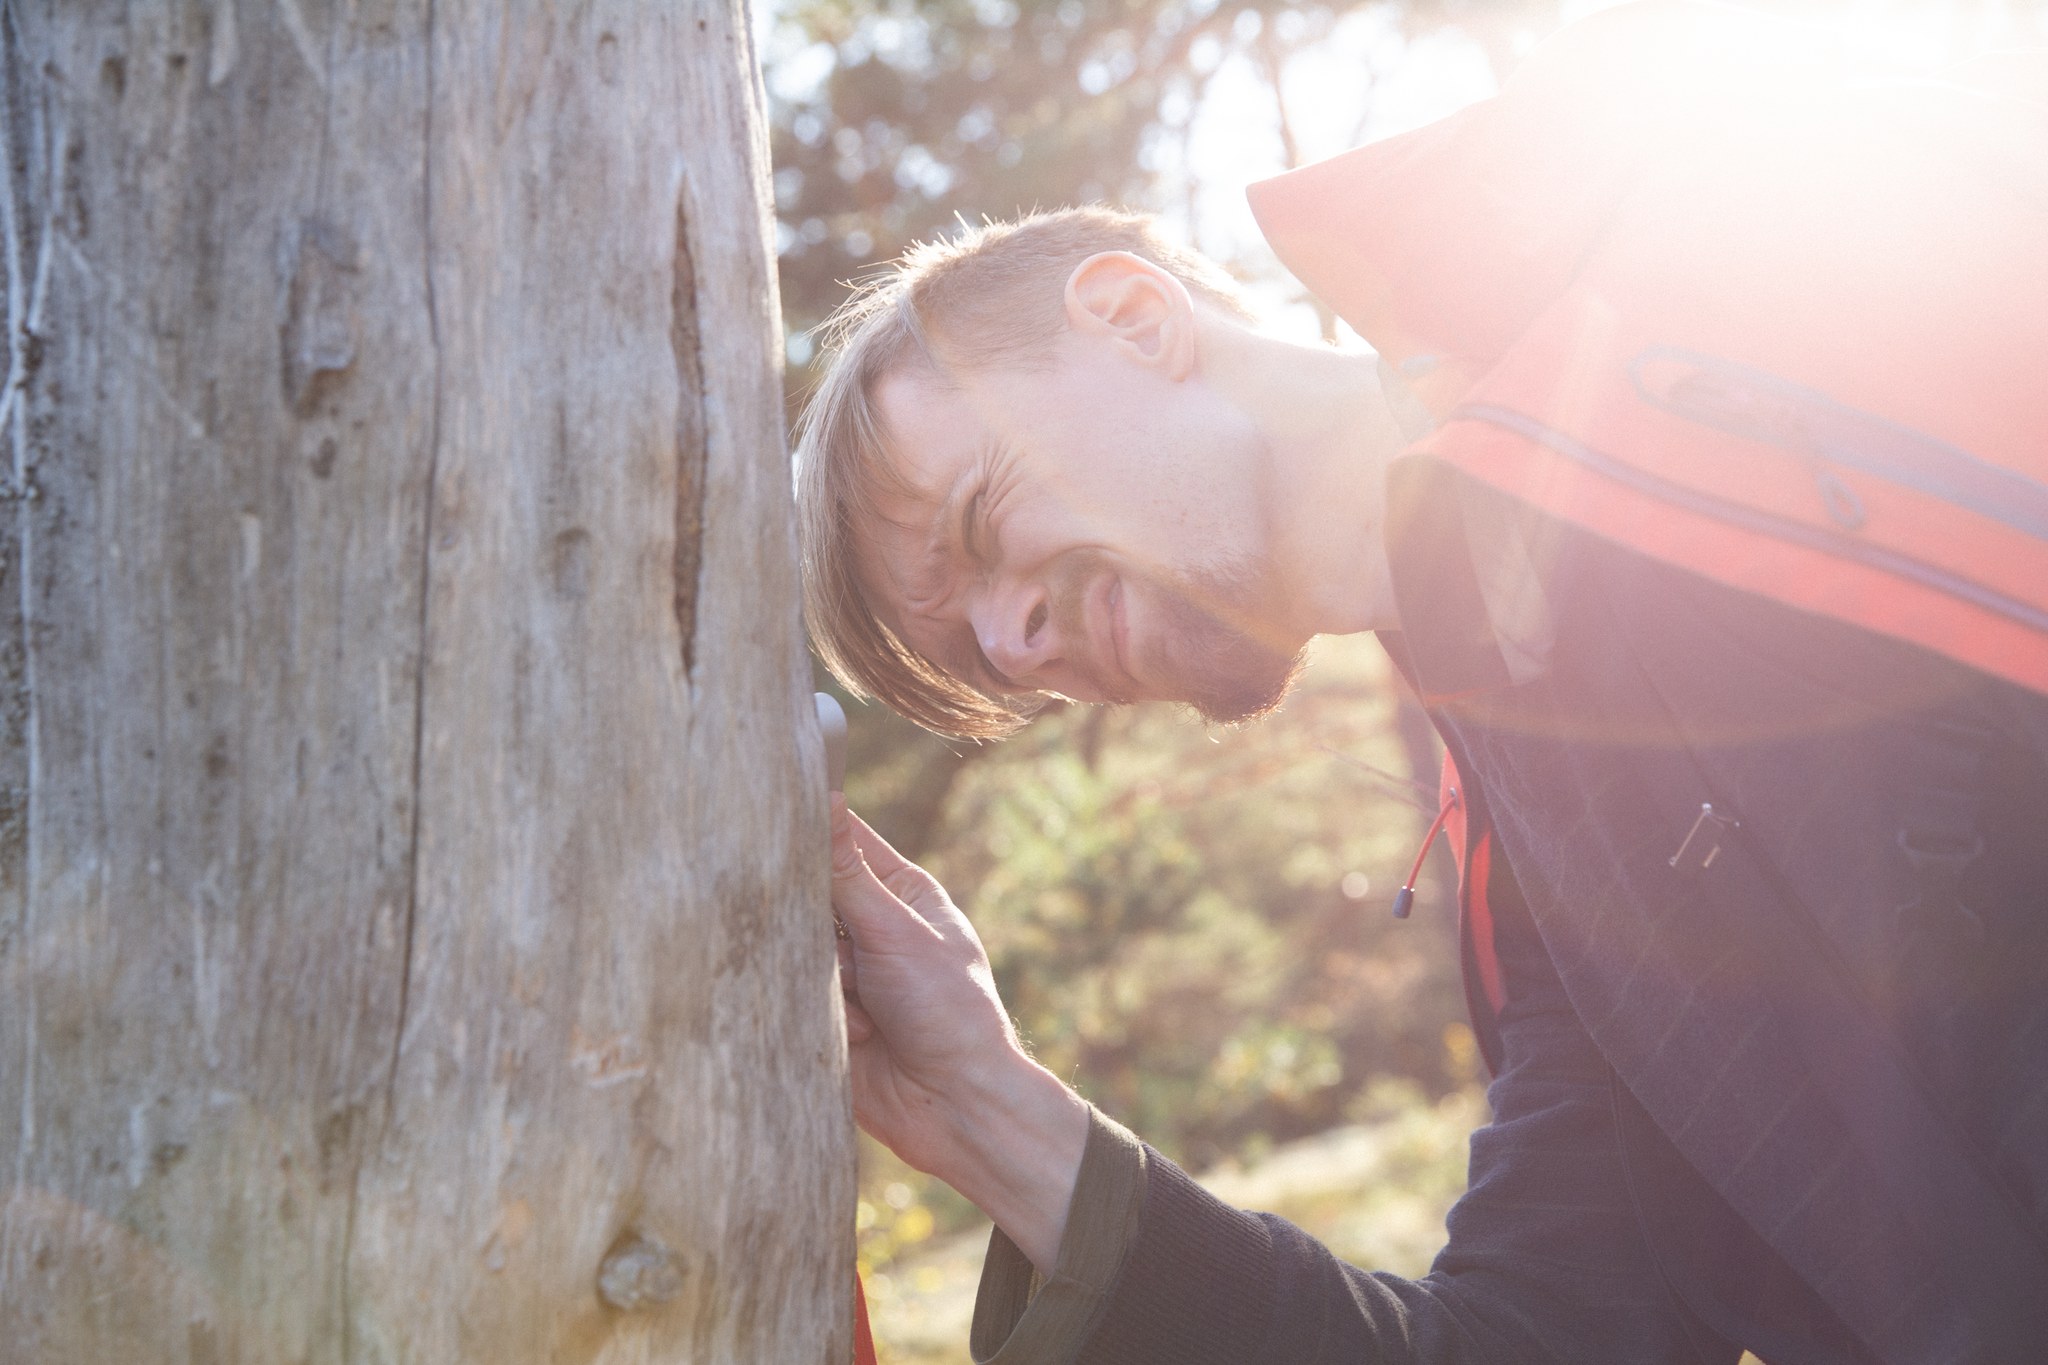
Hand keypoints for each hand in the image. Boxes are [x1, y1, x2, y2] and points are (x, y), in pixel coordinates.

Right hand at [830, 797, 1088, 1271]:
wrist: (956, 1108)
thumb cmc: (950, 1012)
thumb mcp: (898, 933)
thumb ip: (848, 873)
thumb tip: (825, 797)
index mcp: (901, 893)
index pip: (843, 840)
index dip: (809, 827)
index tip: (770, 814)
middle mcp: (870, 927)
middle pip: (806, 895)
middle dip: (817, 924)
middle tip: (849, 950)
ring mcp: (845, 973)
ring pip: (793, 947)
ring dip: (827, 979)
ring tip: (869, 1007)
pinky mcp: (823, 1018)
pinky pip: (790, 996)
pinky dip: (819, 1013)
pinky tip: (859, 1035)